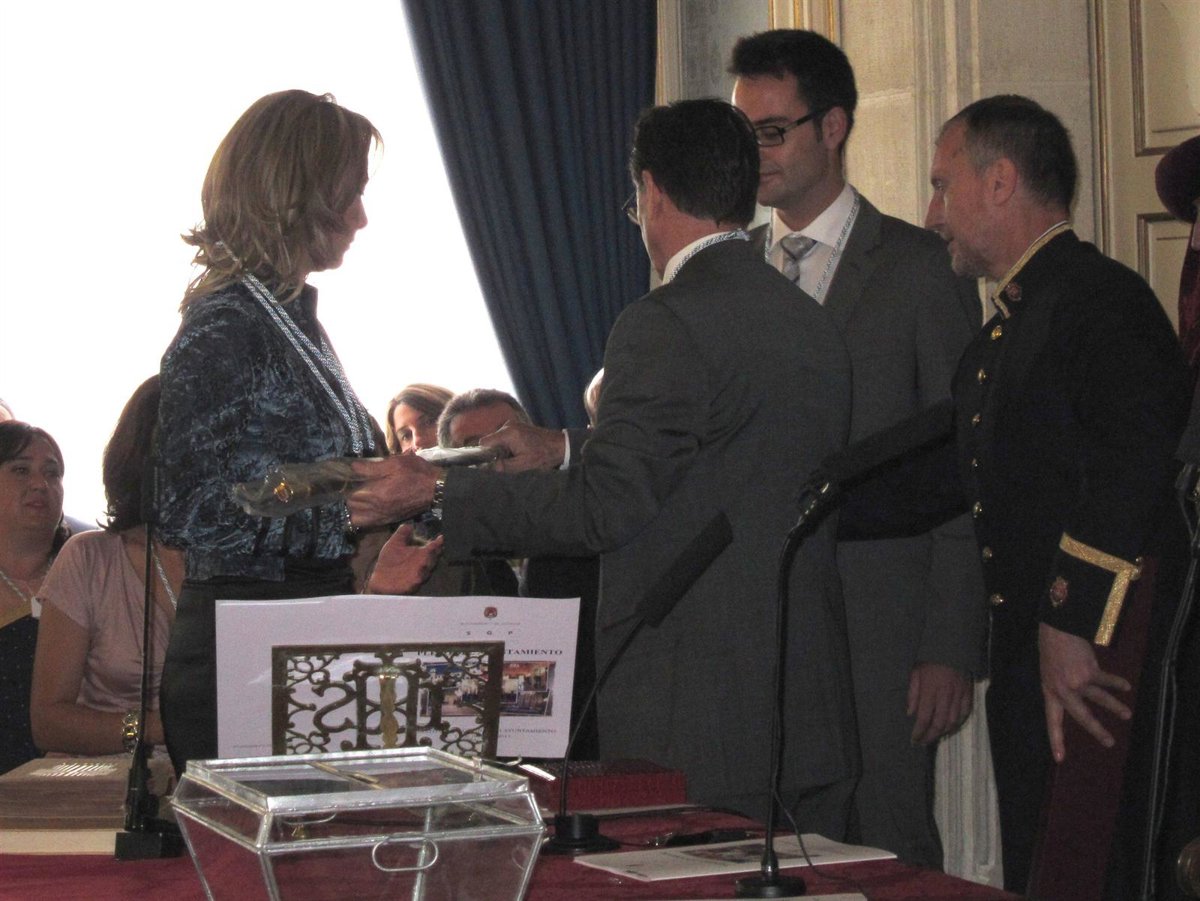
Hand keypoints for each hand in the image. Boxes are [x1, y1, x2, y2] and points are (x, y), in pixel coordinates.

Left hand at [346, 455, 439, 527]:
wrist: (435, 489)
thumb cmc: (416, 472)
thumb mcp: (395, 463)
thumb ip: (372, 467)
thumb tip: (353, 468)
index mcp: (377, 494)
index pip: (350, 494)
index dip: (344, 486)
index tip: (341, 479)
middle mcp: (377, 509)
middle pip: (351, 507)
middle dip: (346, 497)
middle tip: (345, 488)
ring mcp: (383, 516)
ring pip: (357, 518)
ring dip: (352, 510)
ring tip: (353, 500)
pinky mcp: (389, 519)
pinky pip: (368, 523)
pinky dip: (361, 518)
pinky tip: (362, 510)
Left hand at [366, 524, 442, 594]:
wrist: (381, 580)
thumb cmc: (389, 561)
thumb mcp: (394, 543)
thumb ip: (402, 533)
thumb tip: (410, 524)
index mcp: (420, 553)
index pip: (432, 547)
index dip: (437, 543)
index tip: (440, 538)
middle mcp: (422, 563)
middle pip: (433, 558)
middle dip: (435, 553)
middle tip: (435, 547)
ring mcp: (419, 574)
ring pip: (428, 569)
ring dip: (428, 564)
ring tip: (427, 558)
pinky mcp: (413, 584)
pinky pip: (418, 581)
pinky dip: (419, 577)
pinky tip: (418, 574)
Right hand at [480, 422, 566, 472]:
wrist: (559, 446)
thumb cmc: (543, 456)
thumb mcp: (522, 465)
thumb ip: (503, 466)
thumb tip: (487, 468)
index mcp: (508, 433)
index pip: (484, 443)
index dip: (485, 454)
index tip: (491, 463)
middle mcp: (508, 425)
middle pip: (490, 441)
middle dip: (495, 453)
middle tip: (507, 461)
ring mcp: (512, 424)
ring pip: (497, 440)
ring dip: (502, 450)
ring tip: (515, 456)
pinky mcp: (516, 426)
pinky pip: (504, 437)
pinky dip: (507, 445)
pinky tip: (518, 451)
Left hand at [907, 662, 972, 743]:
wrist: (950, 648)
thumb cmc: (929, 661)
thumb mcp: (915, 673)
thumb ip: (912, 694)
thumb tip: (910, 713)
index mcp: (930, 690)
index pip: (924, 717)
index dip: (919, 731)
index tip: (914, 740)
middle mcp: (945, 696)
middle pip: (939, 723)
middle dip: (930, 736)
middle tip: (923, 742)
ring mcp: (958, 695)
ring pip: (953, 721)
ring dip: (943, 732)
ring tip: (934, 736)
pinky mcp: (968, 693)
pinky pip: (965, 713)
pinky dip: (958, 722)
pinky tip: (951, 726)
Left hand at [1038, 622, 1130, 761]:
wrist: (1055, 630)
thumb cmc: (1050, 649)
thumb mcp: (1048, 672)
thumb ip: (1060, 687)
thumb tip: (1074, 696)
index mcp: (1050, 692)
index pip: (1052, 721)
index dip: (1056, 740)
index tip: (1059, 758)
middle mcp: (1063, 690)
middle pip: (1081, 716)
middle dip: (1096, 731)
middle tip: (1110, 742)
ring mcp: (1077, 682)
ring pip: (1099, 700)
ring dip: (1114, 707)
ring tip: (1126, 715)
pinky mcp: (1089, 671)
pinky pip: (1107, 681)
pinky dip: (1117, 683)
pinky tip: (1126, 686)